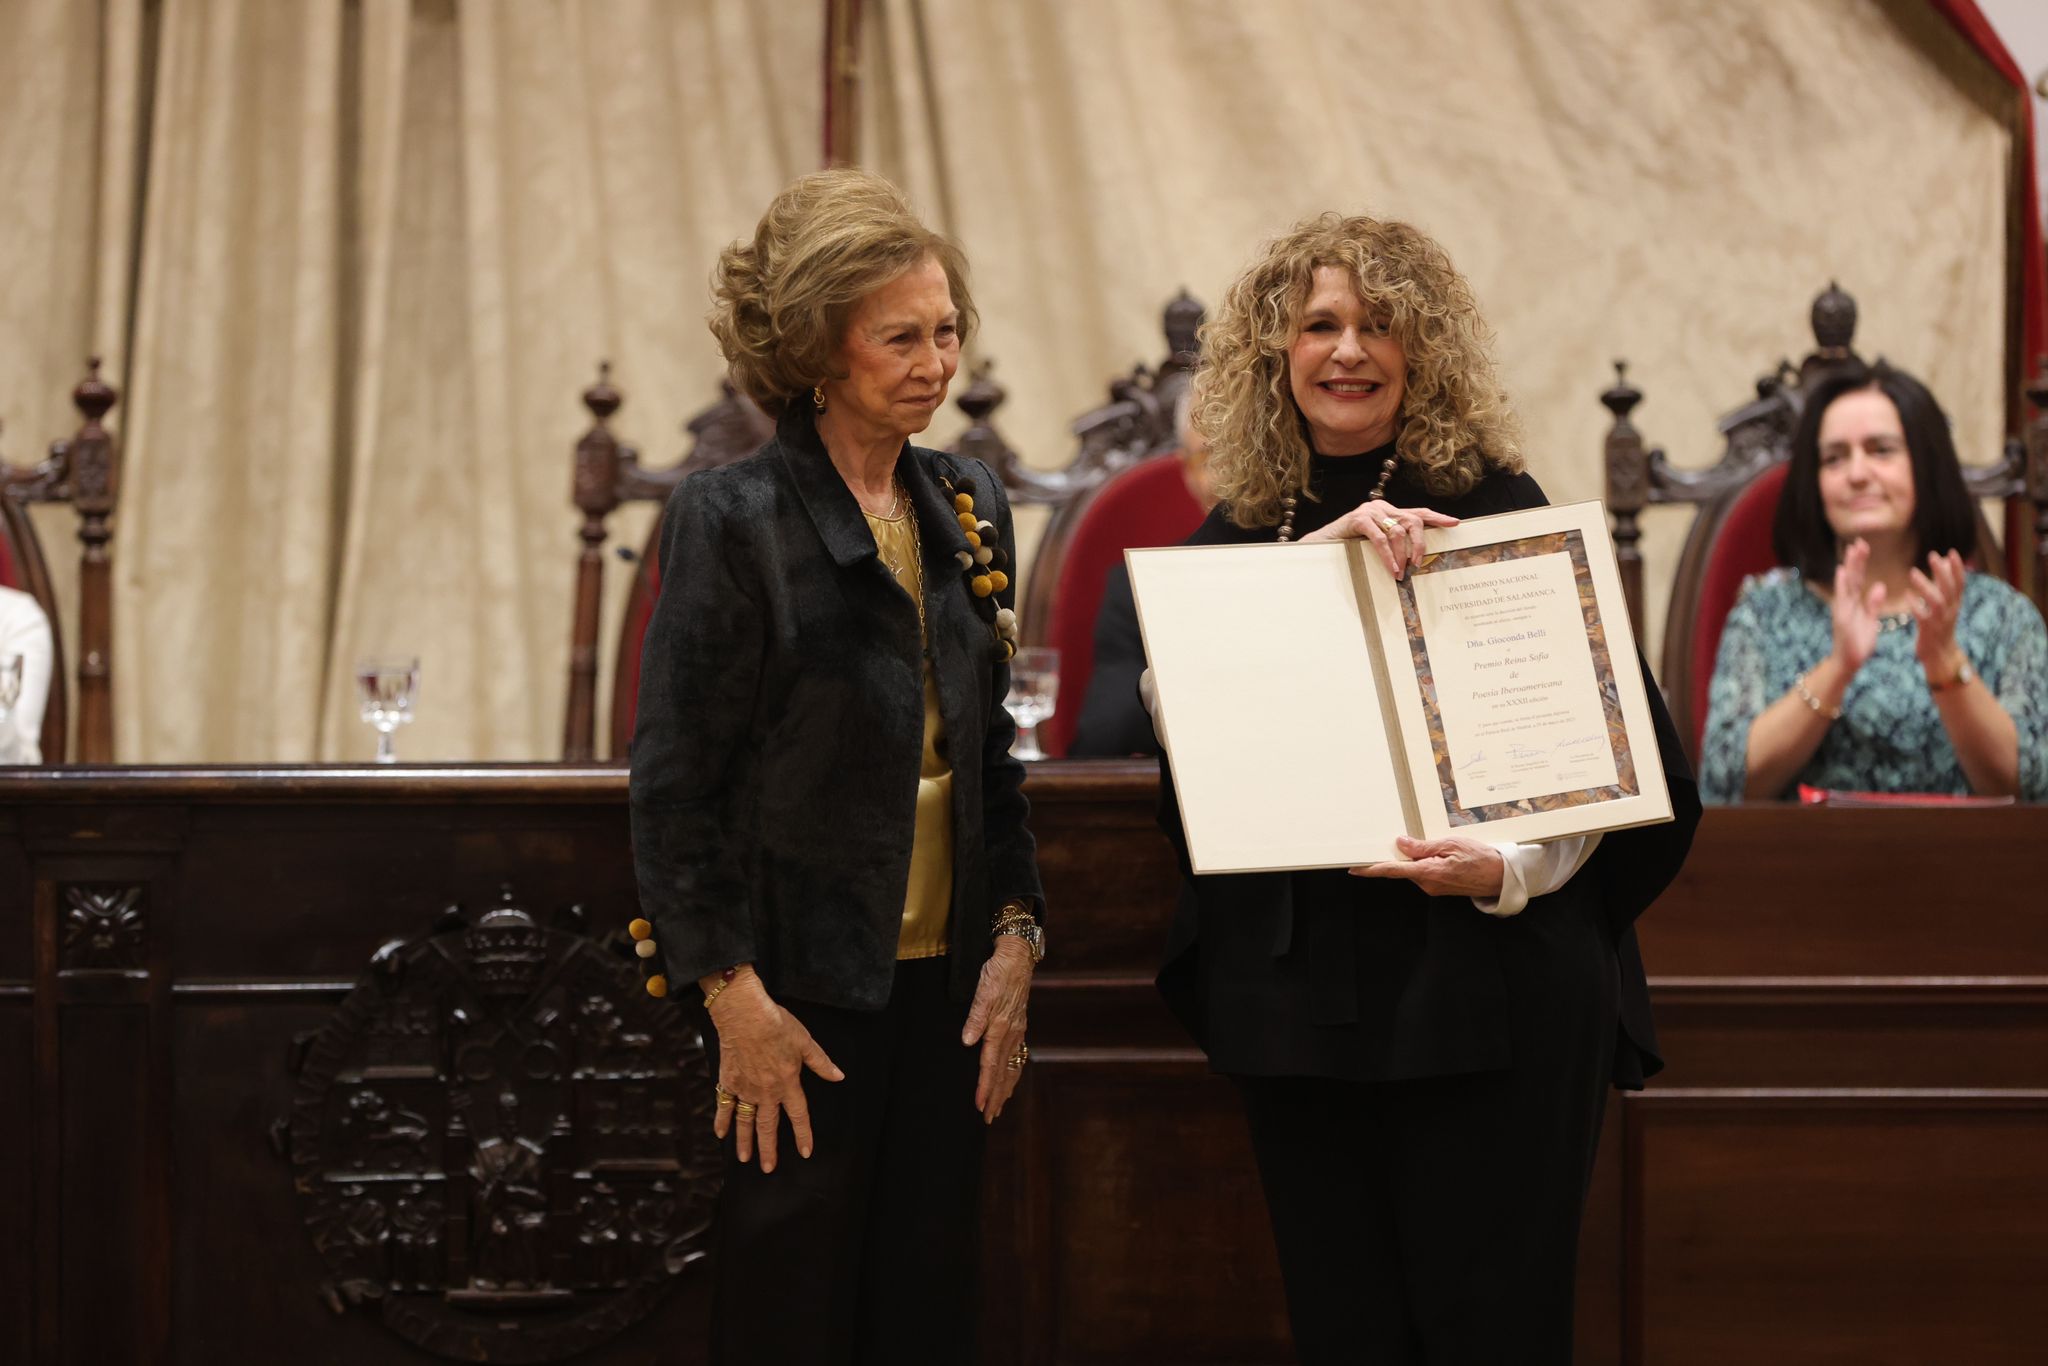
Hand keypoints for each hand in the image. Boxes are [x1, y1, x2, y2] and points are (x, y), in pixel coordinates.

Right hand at [706, 969, 843, 1172]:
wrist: (745, 1015)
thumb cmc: (777, 1024)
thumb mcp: (805, 1042)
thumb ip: (821, 1062)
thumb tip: (839, 1076)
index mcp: (788, 1083)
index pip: (799, 1116)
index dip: (803, 1135)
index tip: (805, 1152)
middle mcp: (766, 1092)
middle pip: (768, 1126)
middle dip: (769, 1149)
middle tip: (768, 1169)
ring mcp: (745, 1088)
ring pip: (745, 1121)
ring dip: (745, 1141)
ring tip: (745, 1159)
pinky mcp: (728, 1081)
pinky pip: (724, 1105)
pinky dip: (722, 1120)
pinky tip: (720, 1134)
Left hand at [962, 936, 1032, 1123]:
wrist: (1018, 956)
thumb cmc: (998, 971)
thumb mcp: (983, 989)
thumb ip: (976, 1016)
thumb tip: (967, 1042)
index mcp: (1000, 1027)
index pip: (991, 1064)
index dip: (985, 1086)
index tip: (980, 1106)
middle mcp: (1011, 1033)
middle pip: (1003, 1072)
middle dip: (996, 1096)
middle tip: (989, 1119)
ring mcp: (1017, 1030)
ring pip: (1012, 1067)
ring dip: (1005, 1089)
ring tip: (999, 1107)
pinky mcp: (1018, 1025)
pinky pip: (1017, 1056)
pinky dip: (1012, 1073)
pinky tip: (1010, 1080)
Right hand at [1300, 500, 1459, 577]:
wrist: (1321, 543)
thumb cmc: (1349, 545)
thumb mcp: (1375, 542)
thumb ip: (1392, 542)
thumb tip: (1412, 559)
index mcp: (1389, 511)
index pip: (1418, 512)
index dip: (1437, 517)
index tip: (1455, 523)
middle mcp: (1382, 507)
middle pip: (1413, 520)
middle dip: (1419, 543)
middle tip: (1418, 563)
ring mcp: (1370, 511)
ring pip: (1398, 532)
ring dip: (1401, 555)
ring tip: (1401, 572)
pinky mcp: (1359, 519)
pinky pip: (1380, 539)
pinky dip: (1387, 555)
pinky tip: (1390, 568)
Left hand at [1351, 835, 1504, 897]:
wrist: (1500, 877)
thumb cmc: (1480, 858)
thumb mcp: (1450, 844)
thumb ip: (1423, 846)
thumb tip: (1400, 844)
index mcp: (1428, 873)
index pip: (1393, 870)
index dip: (1372, 869)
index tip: (1355, 868)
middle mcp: (1427, 884)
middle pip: (1402, 869)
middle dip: (1396, 856)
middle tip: (1393, 841)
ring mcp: (1433, 888)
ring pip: (1413, 871)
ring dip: (1412, 859)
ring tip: (1428, 844)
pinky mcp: (1439, 888)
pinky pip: (1423, 874)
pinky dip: (1421, 863)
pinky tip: (1432, 853)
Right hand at [1829, 538, 1884, 673]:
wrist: (1848, 663)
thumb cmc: (1859, 644)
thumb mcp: (1870, 621)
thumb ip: (1873, 604)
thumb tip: (1879, 586)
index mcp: (1854, 603)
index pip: (1857, 578)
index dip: (1860, 562)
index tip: (1863, 546)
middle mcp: (1846, 603)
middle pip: (1851, 577)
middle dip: (1855, 559)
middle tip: (1859, 541)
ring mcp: (1842, 609)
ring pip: (1847, 583)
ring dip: (1850, 566)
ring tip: (1852, 550)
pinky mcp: (1841, 617)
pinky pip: (1842, 598)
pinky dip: (1841, 584)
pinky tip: (1842, 571)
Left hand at [1908, 549, 1966, 677]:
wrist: (1940, 654)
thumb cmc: (1940, 624)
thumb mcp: (1946, 603)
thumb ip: (1944, 582)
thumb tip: (1944, 559)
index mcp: (1955, 603)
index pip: (1960, 583)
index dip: (1957, 568)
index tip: (1951, 552)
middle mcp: (1950, 610)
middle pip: (1949, 588)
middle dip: (1942, 572)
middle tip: (1932, 556)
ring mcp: (1940, 620)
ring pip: (1937, 601)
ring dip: (1925, 586)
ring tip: (1912, 572)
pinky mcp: (1928, 630)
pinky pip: (1922, 616)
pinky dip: (1915, 605)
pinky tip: (1906, 595)